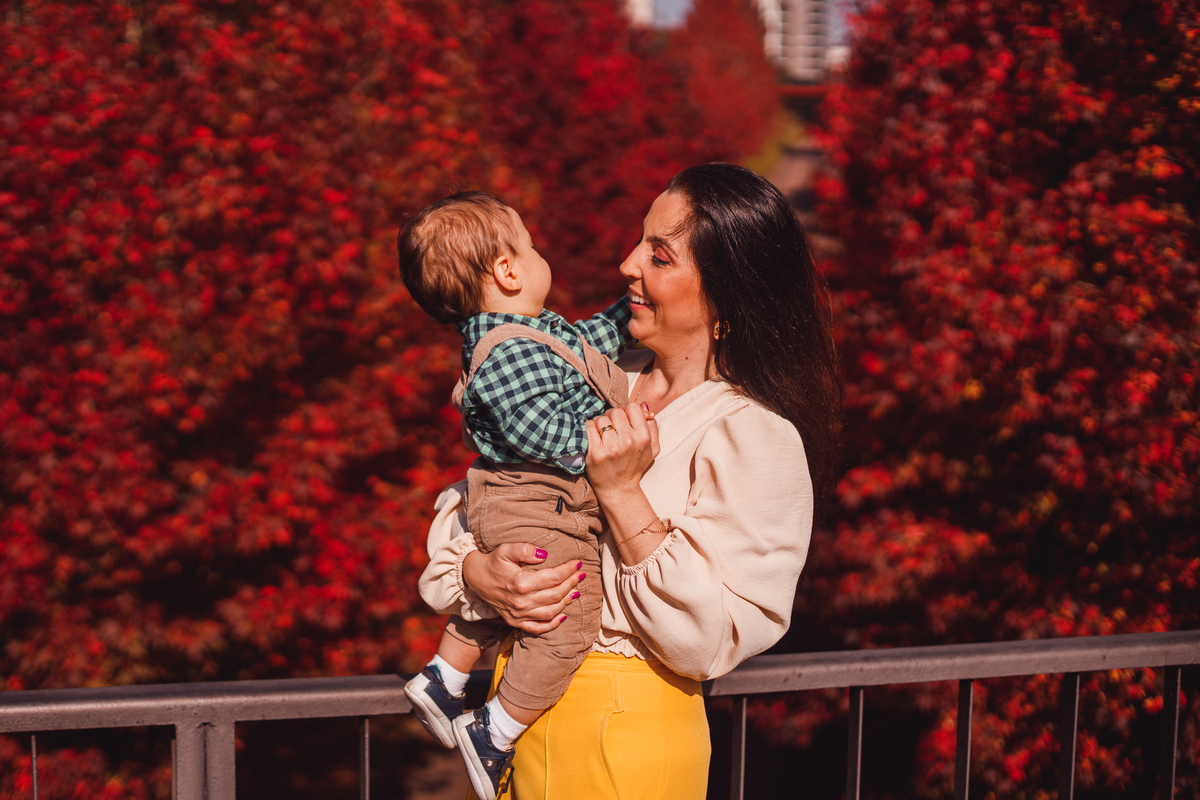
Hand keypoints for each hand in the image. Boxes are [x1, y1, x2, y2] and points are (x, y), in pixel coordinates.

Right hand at [461, 544, 584, 633]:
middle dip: (571, 584)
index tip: (577, 563)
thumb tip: (544, 554)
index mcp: (520, 583)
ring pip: (550, 612)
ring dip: (566, 602)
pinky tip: (563, 615)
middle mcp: (520, 602)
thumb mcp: (506, 550)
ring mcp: (518, 614)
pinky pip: (538, 628)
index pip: (552, 578)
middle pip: (555, 595)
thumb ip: (525, 550)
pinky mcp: (515, 622)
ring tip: (576, 591)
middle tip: (580, 575)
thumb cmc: (493, 562)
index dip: (568, 570)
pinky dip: (552, 624)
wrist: (475, 578)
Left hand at [585, 402, 659, 501]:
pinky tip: (593, 438)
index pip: (632, 407)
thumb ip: (652, 425)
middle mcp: (628, 442)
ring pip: (600, 419)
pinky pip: (588, 427)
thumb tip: (644, 405)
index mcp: (643, 438)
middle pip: (615, 411)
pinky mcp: (594, 454)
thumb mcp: (652, 448)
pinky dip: (588, 429)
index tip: (622, 421)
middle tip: (611, 428)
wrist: (619, 489)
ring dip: (599, 424)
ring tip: (602, 435)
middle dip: (611, 417)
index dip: (626, 411)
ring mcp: (610, 448)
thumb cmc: (635, 466)